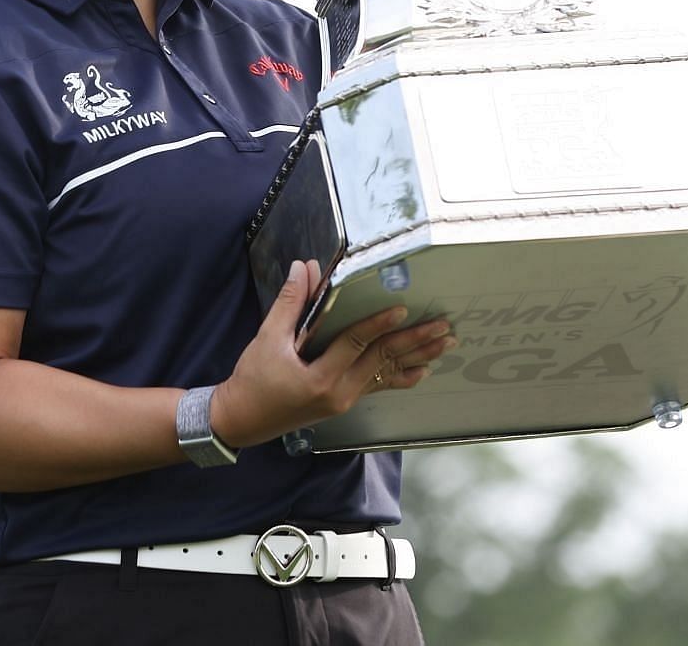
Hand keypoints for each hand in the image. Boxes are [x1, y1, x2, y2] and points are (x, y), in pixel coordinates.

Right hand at [210, 259, 456, 447]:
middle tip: (441, 326)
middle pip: (382, 361)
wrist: (243, 419)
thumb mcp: (267, 338)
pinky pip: (378, 387)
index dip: (377, 325)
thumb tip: (306, 268)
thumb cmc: (253, 379)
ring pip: (387, 374)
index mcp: (319, 378)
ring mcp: (344, 400)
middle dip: (413, 341)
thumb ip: (290, 303)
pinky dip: (401, 377)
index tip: (402, 309)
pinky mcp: (344, 402)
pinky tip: (422, 370)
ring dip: (416, 357)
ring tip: (443, 344)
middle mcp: (339, 393)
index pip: (355, 345)